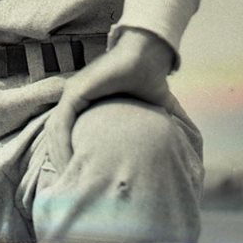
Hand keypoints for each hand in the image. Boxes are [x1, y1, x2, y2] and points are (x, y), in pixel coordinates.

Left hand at [43, 29, 174, 172]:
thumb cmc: (149, 79)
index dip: (69, 155)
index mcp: (86, 102)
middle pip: (57, 135)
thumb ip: (164, 125)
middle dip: (59, 160)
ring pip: (55, 131)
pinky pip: (61, 122)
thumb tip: (187, 142)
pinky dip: (61, 142)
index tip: (76, 179)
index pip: (68, 133)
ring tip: (65, 180)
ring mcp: (73, 93)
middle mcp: (75, 98)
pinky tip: (66, 161)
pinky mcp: (75, 91)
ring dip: (57, 156)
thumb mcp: (156, 109)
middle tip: (66, 187)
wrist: (147, 54)